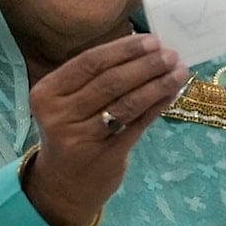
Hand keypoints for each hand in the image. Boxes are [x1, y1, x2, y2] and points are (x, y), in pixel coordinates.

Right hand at [22, 34, 188, 225]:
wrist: (62, 186)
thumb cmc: (69, 131)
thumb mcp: (66, 103)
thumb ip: (94, 77)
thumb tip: (143, 48)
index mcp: (46, 93)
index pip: (89, 62)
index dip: (123, 49)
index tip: (152, 40)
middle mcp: (59, 115)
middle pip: (110, 82)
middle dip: (145, 65)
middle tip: (170, 54)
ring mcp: (82, 138)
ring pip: (127, 103)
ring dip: (157, 84)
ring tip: (179, 71)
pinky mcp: (105, 157)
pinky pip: (137, 124)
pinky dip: (157, 105)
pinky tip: (171, 93)